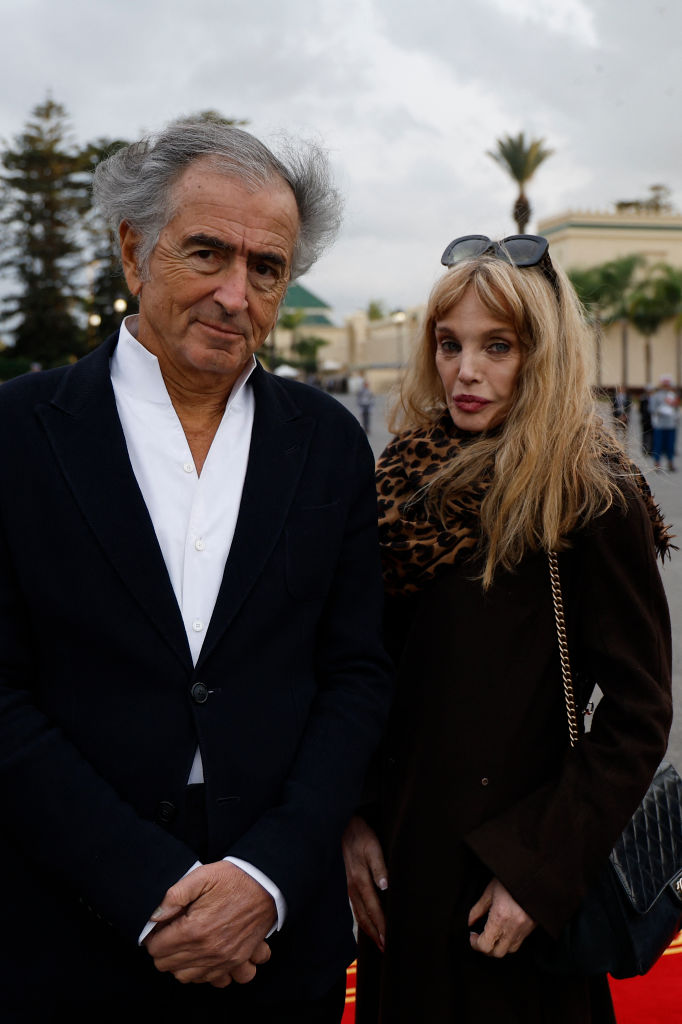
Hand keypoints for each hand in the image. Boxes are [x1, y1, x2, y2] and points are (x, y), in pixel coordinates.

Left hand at [144, 861, 275, 986]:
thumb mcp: (202, 876)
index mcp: (195, 929)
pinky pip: (209, 980)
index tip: (160, 926)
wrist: (267, 886)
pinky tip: (201, 954)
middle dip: (163, 949)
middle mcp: (208, 950)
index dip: (153, 936)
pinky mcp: (235, 962)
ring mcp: (223, 960)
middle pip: (167, 965)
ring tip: (184, 943)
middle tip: (171, 932)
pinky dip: (201, 972)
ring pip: (185, 976)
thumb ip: (174, 895)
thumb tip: (154, 916)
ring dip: (179, 962)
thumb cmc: (233, 879)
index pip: (156, 948)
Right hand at [342, 816, 387, 950]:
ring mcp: (349, 886)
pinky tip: (365, 924)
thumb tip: (385, 886)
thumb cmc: (360, 835)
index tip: (388, 940)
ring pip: (358, 914)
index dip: (381, 925)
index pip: (373, 908)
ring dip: (368, 929)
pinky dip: (361, 919)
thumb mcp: (373, 846)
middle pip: (364, 917)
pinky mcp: (348, 883)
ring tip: (378, 942)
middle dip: (375, 934)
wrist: (343, 826)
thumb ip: (379, 866)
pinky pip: (354, 906)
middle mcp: (353, 887)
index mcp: (360, 880)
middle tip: (385, 949)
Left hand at [468, 878, 535, 957]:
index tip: (472, 936)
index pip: (485, 945)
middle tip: (480, 937)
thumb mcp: (490, 891)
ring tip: (492, 934)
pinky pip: (519, 942)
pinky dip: (509, 941)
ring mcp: (524, 929)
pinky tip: (504, 930)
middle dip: (486, 948)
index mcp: (500, 917)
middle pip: (497, 953)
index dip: (475, 944)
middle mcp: (512, 927)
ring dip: (499, 946)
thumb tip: (469, 922)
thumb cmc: (509, 879)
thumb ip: (478, 909)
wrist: (531, 874)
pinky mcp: (531, 928)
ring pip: (509, 950)